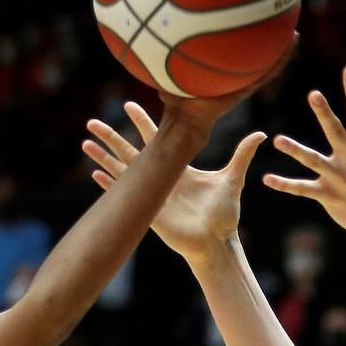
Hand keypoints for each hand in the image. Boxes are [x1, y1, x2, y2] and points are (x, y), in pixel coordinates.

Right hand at [84, 102, 265, 261]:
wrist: (217, 242)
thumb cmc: (224, 214)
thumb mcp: (232, 180)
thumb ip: (242, 156)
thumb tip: (260, 134)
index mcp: (177, 167)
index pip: (155, 138)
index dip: (142, 122)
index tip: (129, 104)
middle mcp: (160, 178)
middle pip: (130, 151)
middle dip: (112, 136)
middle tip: (93, 122)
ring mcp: (151, 195)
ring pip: (122, 171)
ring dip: (103, 158)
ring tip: (85, 144)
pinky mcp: (148, 213)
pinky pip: (125, 197)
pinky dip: (110, 186)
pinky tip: (95, 177)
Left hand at [158, 36, 297, 136]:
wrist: (184, 124)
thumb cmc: (173, 101)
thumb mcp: (167, 72)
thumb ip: (163, 53)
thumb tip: (152, 30)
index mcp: (220, 76)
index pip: (236, 57)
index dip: (246, 42)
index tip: (255, 23)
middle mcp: (233, 80)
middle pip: (255, 59)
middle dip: (267, 42)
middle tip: (282, 22)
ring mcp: (240, 86)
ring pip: (265, 67)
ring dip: (280, 52)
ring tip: (294, 34)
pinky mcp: (243, 92)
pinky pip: (263, 77)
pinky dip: (276, 64)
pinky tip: (289, 48)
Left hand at [266, 66, 345, 243]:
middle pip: (336, 132)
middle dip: (325, 114)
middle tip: (314, 94)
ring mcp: (339, 178)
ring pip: (314, 161)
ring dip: (296, 151)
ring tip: (278, 141)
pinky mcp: (328, 196)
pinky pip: (302, 189)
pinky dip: (285, 185)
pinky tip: (267, 179)